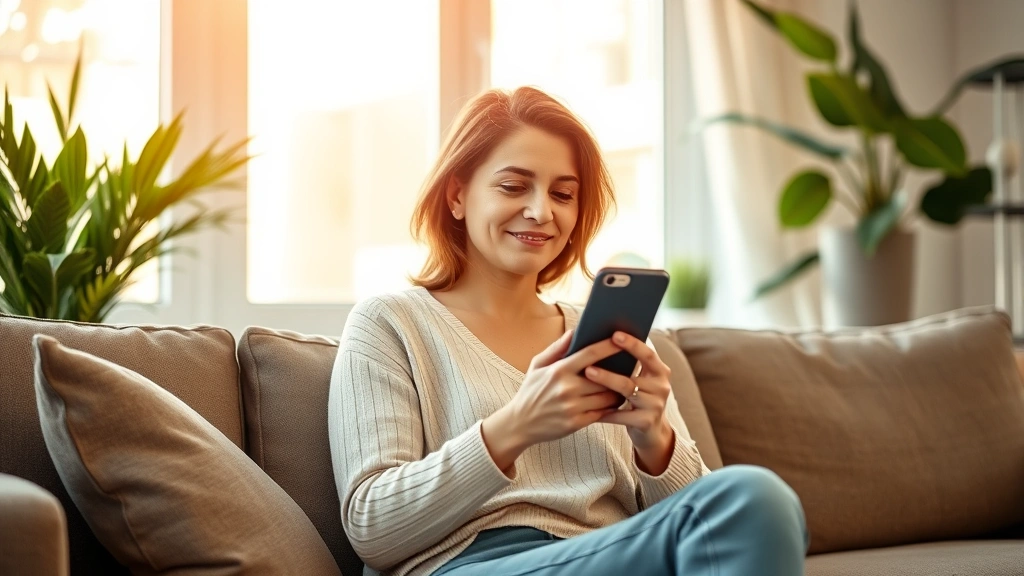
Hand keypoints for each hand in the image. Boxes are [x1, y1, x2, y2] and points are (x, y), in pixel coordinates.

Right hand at [486, 329, 624, 453]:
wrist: (520, 423)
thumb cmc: (530, 391)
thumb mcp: (537, 365)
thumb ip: (557, 348)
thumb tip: (575, 331)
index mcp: (558, 370)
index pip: (590, 354)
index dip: (609, 346)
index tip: (623, 339)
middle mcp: (566, 388)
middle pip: (604, 377)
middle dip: (619, 371)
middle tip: (630, 364)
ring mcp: (572, 407)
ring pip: (607, 396)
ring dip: (619, 390)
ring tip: (625, 384)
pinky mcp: (576, 423)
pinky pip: (602, 413)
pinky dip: (611, 407)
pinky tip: (614, 401)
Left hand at [584, 332, 673, 451]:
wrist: (651, 431)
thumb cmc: (638, 398)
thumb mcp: (639, 379)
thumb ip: (629, 363)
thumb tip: (604, 340)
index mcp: (660, 371)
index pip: (648, 354)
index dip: (633, 344)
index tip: (615, 334)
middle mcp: (661, 387)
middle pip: (632, 378)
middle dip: (609, 372)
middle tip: (588, 367)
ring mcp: (656, 405)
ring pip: (626, 393)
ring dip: (605, 386)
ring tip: (587, 380)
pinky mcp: (647, 422)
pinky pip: (621, 415)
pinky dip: (605, 412)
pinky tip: (588, 407)